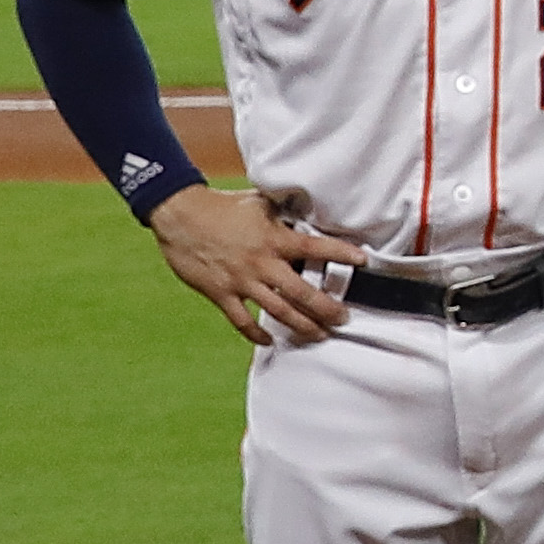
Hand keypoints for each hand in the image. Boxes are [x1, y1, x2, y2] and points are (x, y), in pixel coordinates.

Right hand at [151, 183, 368, 344]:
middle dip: (327, 309)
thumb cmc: (221, 206)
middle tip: (343, 319)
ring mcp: (241, 282)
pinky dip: (256, 334)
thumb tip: (307, 209)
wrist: (180, 215)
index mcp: (274, 239)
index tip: (363, 261)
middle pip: (303, 294)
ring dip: (302, 326)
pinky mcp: (221, 294)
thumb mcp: (259, 203)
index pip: (316, 249)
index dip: (342, 254)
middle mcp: (262, 264)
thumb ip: (283, 212)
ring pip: (279, 312)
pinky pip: (242, 321)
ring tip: (319, 335)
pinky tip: (270, 341)